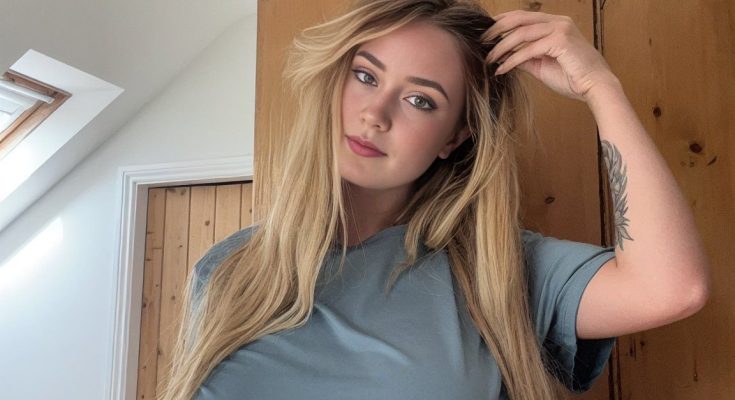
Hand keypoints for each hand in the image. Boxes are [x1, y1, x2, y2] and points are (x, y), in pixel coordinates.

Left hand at [483, 10, 618, 102]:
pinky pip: (528, 49)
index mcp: (555, 23)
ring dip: (501, 47)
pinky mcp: (561, 41)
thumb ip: (525, 57)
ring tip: (488, 59)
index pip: (522, 16)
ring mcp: (560, 28)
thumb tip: (504, 57)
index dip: (502, 22)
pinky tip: (502, 68)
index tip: (485, 34)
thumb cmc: (572, 77)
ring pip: (521, 33)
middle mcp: (558, 21)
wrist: (595, 87)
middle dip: (496, 30)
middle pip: (518, 19)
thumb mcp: (541, 65)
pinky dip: (512, 59)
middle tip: (481, 42)